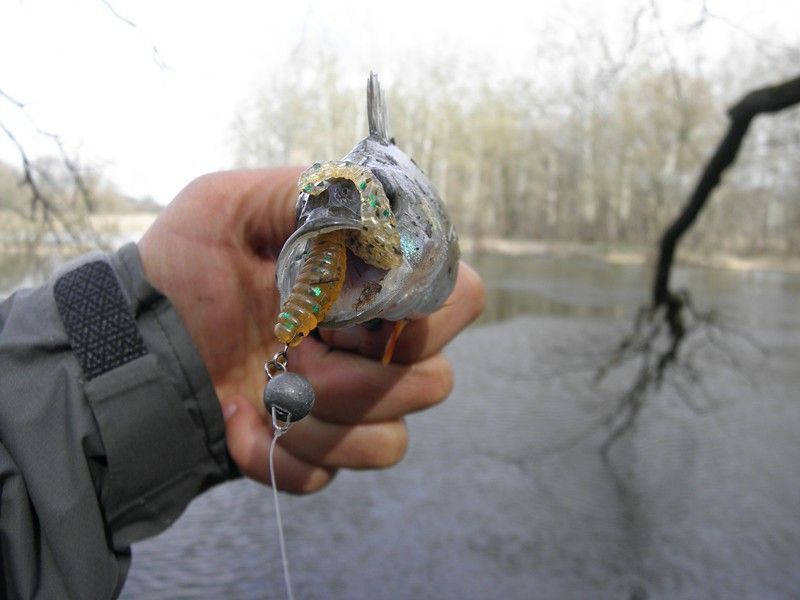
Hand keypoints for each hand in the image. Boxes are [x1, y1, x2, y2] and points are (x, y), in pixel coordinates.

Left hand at [139, 168, 484, 492]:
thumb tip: (379, 209)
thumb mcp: (232, 206)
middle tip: (293, 345)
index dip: (419, 313)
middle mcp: (376, 350)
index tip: (347, 308)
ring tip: (264, 384)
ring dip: (319, 416)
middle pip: (435, 379)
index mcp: (373, 288)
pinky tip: (241, 421)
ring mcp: (350, 407)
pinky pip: (332, 476)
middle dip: (356, 372)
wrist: (133, 346)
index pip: (461, 297)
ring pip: (392, 439)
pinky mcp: (317, 453)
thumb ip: (309, 193)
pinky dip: (281, 455)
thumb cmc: (181, 270)